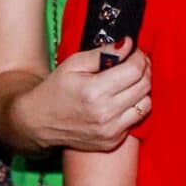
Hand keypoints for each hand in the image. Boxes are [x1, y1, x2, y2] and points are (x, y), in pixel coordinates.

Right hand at [16, 44, 151, 152]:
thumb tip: (128, 44)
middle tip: (136, 62)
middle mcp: (105, 114)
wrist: (39, 122)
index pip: (135, 70)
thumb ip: (103, 53)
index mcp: (94, 91)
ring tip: (130, 81)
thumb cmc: (56, 89)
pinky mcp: (112, 141)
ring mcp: (110, 131)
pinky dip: (134, 107)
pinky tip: (121, 99)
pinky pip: (136, 120)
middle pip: (144, 86)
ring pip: (146, 104)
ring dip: (143, 89)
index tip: (135, 51)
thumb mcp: (74, 64)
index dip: (139, 56)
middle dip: (145, 69)